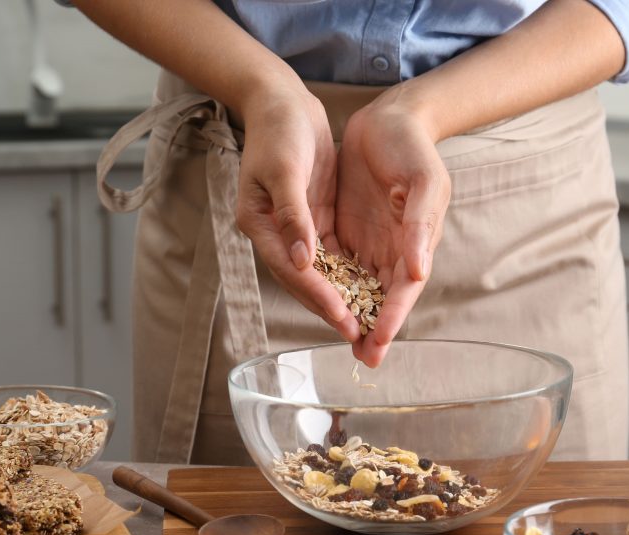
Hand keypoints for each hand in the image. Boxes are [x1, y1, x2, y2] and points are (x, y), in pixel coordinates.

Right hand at [236, 87, 359, 342]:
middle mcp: (275, 234)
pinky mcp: (314, 219)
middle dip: (332, 309)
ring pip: (321, 274)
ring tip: (366, 326)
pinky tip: (369, 292)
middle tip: (359, 337)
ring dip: (342, 299)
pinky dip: (347, 275)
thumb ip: (293, 216)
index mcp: (259, 225)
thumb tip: (304, 259)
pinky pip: (332, 255)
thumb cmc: (279, 132)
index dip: (319, 296)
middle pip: (306, 282)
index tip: (343, 317)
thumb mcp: (285, 170)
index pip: (293, 271)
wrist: (283, 104)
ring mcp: (295, 229)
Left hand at [335, 96, 450, 366]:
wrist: (388, 119)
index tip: (377, 342)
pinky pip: (339, 267)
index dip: (391, 318)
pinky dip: (333, 288)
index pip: (403, 291)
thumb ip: (420, 226)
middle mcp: (395, 250)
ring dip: (351, 315)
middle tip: (363, 358)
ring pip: (359, 289)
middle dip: (373, 329)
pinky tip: (321, 304)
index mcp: (417, 243)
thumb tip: (417, 273)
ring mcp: (371, 243)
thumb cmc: (412, 148)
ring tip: (343, 341)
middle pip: (382, 299)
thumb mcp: (424, 181)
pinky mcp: (349, 232)